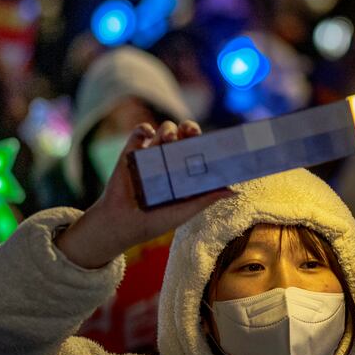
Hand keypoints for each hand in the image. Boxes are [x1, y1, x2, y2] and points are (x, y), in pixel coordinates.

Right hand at [54, 121, 234, 268]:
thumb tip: (233, 190)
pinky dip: (145, 129)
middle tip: (191, 132)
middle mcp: (169, 160)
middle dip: (189, 128)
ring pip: (164, 130)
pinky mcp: (131, 152)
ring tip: (168, 141)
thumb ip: (206, 199)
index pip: (198, 149)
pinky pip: (139, 132)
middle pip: (183, 134)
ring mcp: (150, 155)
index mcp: (183, 171)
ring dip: (169, 130)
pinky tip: (149, 135)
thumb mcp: (184, 211)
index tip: (211, 140)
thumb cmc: (155, 221)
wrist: (122, 226)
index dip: (205, 142)